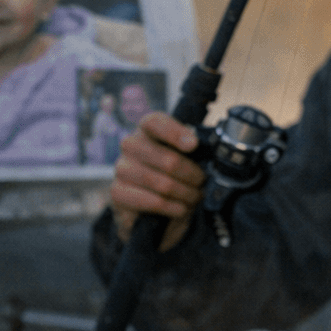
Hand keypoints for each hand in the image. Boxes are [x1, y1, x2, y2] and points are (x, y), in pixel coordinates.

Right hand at [109, 112, 203, 250]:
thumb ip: (194, 151)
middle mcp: (131, 145)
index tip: (193, 145)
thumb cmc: (173, 175)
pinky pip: (153, 201)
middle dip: (193, 176)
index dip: (175, 133)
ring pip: (163, 183)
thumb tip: (213, 154)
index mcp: (148, 129)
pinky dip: (174, 207)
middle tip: (202, 183)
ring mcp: (121, 168)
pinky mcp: (117, 192)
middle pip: (168, 160)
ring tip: (195, 197)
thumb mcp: (186, 158)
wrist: (150, 208)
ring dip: (186, 194)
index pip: (155, 122)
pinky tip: (181, 209)